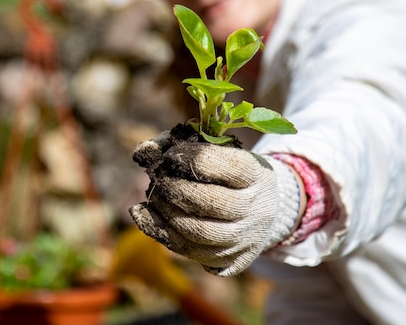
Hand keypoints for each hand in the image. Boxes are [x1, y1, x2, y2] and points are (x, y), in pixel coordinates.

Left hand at [129, 131, 300, 275]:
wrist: (262, 209)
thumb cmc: (228, 173)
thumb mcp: (215, 151)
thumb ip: (178, 145)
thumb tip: (143, 152)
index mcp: (258, 175)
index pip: (226, 166)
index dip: (191, 159)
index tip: (170, 155)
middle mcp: (258, 209)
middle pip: (210, 202)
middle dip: (174, 189)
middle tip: (157, 179)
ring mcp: (246, 239)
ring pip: (199, 232)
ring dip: (166, 213)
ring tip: (154, 197)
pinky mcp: (232, 260)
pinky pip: (191, 251)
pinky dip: (162, 232)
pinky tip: (145, 216)